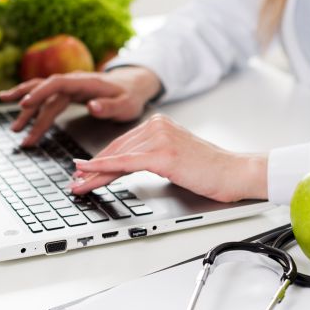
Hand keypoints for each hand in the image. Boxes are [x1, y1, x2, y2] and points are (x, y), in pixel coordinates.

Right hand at [0, 67, 161, 146]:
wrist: (133, 85)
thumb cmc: (130, 96)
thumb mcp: (126, 105)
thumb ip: (109, 106)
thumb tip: (91, 107)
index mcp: (86, 82)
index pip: (57, 83)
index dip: (40, 93)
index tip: (25, 104)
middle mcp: (74, 81)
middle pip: (46, 92)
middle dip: (30, 112)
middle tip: (18, 131)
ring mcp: (70, 86)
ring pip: (43, 94)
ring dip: (27, 110)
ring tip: (14, 128)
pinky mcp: (69, 92)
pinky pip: (47, 97)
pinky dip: (32, 101)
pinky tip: (17, 107)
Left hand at [70, 114, 268, 201]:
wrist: (234, 172)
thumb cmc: (211, 169)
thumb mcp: (177, 155)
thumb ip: (153, 154)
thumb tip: (129, 166)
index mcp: (160, 123)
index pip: (122, 143)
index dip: (101, 159)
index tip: (85, 170)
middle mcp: (157, 125)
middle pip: (116, 150)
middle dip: (93, 168)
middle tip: (75, 181)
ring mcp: (160, 138)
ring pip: (117, 157)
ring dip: (94, 173)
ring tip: (78, 185)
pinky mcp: (163, 154)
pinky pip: (126, 163)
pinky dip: (104, 169)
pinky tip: (89, 173)